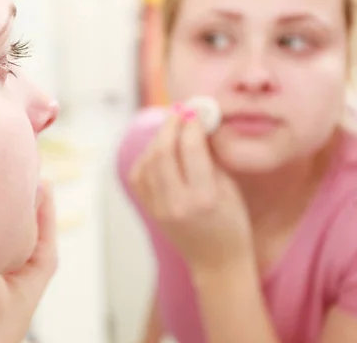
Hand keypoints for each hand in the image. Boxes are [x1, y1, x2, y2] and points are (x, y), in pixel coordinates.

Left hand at [129, 106, 252, 274]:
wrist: (216, 262)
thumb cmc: (232, 225)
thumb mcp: (230, 189)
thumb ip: (211, 158)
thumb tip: (197, 124)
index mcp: (204, 198)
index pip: (191, 148)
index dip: (192, 123)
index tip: (196, 111)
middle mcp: (177, 203)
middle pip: (163, 151)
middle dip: (170, 125)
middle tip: (179, 111)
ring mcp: (159, 208)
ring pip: (148, 161)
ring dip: (158, 139)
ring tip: (171, 128)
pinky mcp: (150, 210)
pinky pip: (139, 175)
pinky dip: (146, 157)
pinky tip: (159, 150)